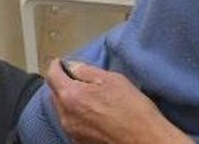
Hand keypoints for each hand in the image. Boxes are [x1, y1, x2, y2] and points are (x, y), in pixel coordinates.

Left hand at [44, 59, 190, 143]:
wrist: (146, 140)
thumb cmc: (132, 109)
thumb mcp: (112, 80)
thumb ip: (86, 71)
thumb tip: (71, 66)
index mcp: (71, 96)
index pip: (52, 75)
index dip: (57, 65)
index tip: (62, 62)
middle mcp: (65, 115)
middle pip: (54, 93)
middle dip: (62, 83)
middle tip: (76, 78)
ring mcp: (72, 131)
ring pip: (62, 109)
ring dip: (69, 100)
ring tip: (87, 96)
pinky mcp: (79, 142)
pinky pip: (71, 123)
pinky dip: (76, 114)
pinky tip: (92, 113)